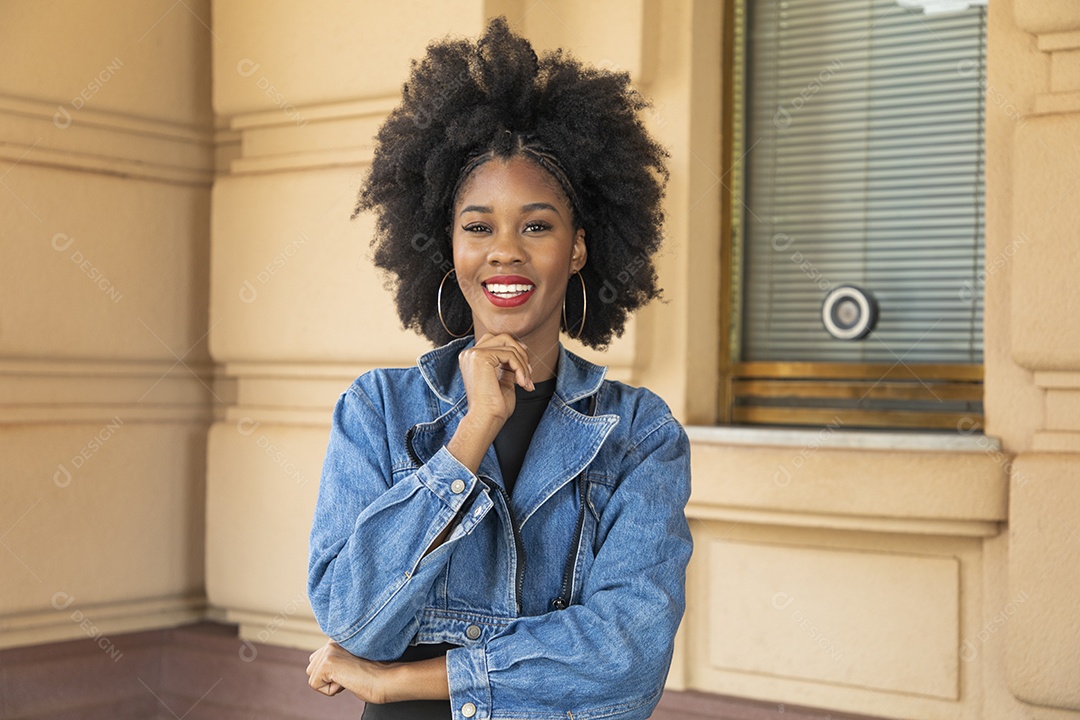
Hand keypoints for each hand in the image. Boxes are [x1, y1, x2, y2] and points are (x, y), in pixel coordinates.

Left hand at [306, 640, 388, 702]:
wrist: (384, 678)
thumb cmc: (374, 674)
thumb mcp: (351, 661)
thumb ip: (337, 659)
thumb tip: (323, 670)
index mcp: (338, 638)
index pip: (318, 658)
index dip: (332, 672)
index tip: (350, 671)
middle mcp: (332, 641)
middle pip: (311, 668)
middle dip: (327, 678)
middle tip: (349, 675)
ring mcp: (328, 651)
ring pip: (312, 677)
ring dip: (329, 684)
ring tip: (348, 677)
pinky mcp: (326, 663)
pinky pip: (315, 685)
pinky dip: (331, 690)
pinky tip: (346, 681)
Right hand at [446, 333, 532, 475]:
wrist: (486, 419)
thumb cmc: (494, 406)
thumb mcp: (504, 380)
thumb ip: (508, 365)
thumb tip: (521, 350)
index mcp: (471, 358)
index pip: (497, 341)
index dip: (515, 349)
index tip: (526, 366)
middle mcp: (469, 353)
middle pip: (503, 338)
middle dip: (520, 354)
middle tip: (529, 373)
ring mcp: (473, 353)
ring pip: (509, 345)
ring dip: (523, 364)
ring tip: (526, 382)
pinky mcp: (480, 357)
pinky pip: (510, 355)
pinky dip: (521, 368)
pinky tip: (522, 383)